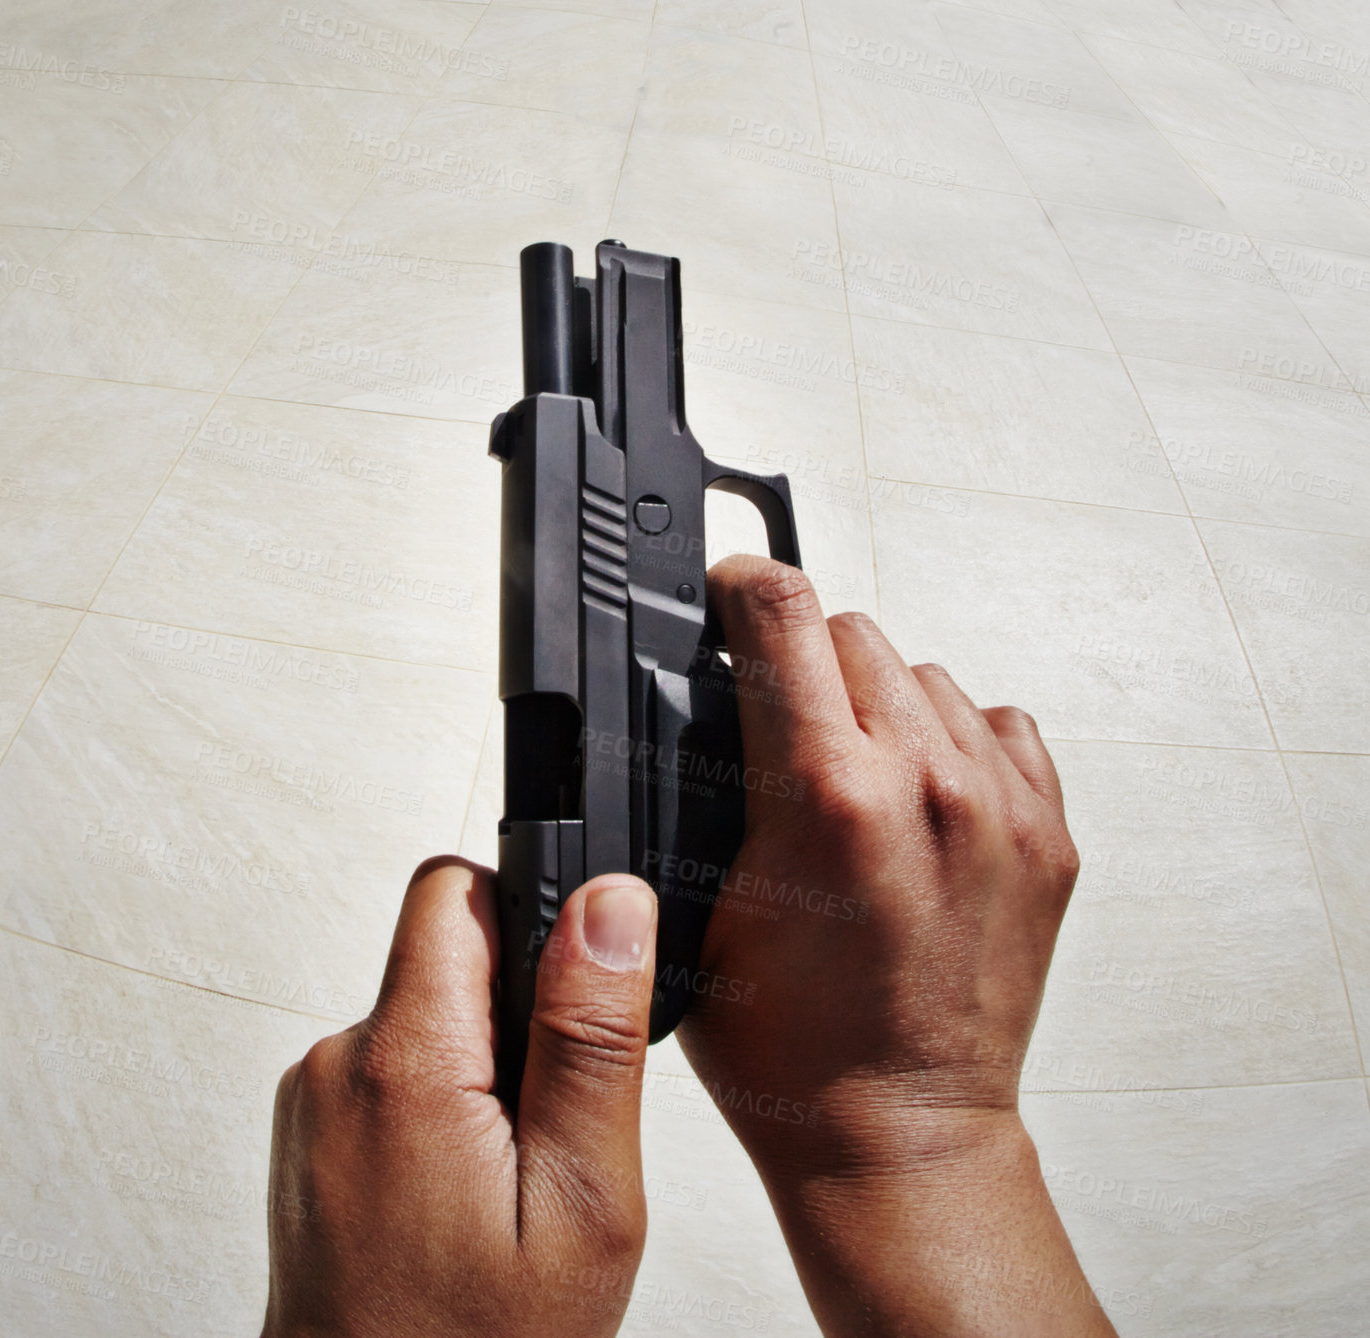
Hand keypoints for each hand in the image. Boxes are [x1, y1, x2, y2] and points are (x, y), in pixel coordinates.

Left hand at [261, 858, 658, 1337]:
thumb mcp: (580, 1199)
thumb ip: (590, 1038)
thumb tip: (608, 905)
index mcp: (403, 1062)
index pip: (455, 889)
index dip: (530, 917)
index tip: (568, 996)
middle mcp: (335, 1065)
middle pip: (447, 955)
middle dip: (517, 1014)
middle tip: (548, 1126)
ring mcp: (313, 1102)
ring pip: (429, 1016)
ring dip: (482, 1070)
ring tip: (506, 1176)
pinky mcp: (311, 1133)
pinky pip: (396, 1070)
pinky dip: (443, 1107)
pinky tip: (465, 1191)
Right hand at [678, 556, 1112, 1335]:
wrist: (898, 1130)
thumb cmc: (792, 1047)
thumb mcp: (700, 906)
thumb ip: (709, 791)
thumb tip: (710, 702)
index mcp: (824, 795)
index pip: (784, 613)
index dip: (744, 586)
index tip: (732, 591)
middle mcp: (924, 784)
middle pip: (855, 632)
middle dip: (805, 660)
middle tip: (783, 723)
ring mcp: (999, 809)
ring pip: (927, 675)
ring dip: (881, 703)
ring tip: (858, 777)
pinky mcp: (1048, 838)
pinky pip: (1001, 726)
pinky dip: (956, 740)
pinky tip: (925, 795)